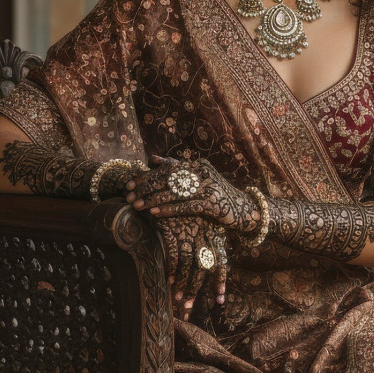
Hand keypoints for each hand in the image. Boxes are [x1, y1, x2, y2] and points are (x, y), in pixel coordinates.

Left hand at [125, 157, 259, 235]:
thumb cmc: (216, 195)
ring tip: (137, 206)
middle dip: (146, 187)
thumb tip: (153, 159)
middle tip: (129, 196)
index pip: (167, 168)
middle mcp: (203, 172)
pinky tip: (156, 213)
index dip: (147, 176)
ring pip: (175, 192)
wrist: (244, 209)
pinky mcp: (213, 203)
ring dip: (153, 199)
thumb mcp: (198, 179)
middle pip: (168, 179)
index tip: (130, 184)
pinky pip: (187, 206)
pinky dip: (170, 209)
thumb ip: (177, 168)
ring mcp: (209, 187)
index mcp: (197, 165)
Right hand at [154, 214, 227, 320]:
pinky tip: (169, 280)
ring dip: (183, 283)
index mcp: (214, 231)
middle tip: (190, 307)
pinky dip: (172, 269)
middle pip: (204, 266)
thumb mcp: (201, 220)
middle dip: (196, 289)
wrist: (166, 188)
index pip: (220, 260)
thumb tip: (208, 263)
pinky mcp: (172, 228)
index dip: (219, 280)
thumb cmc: (184, 207)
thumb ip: (206, 240)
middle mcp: (204, 232)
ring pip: (189, 263)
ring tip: (178, 299)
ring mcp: (189, 230)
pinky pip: (174, 253)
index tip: (220, 299)